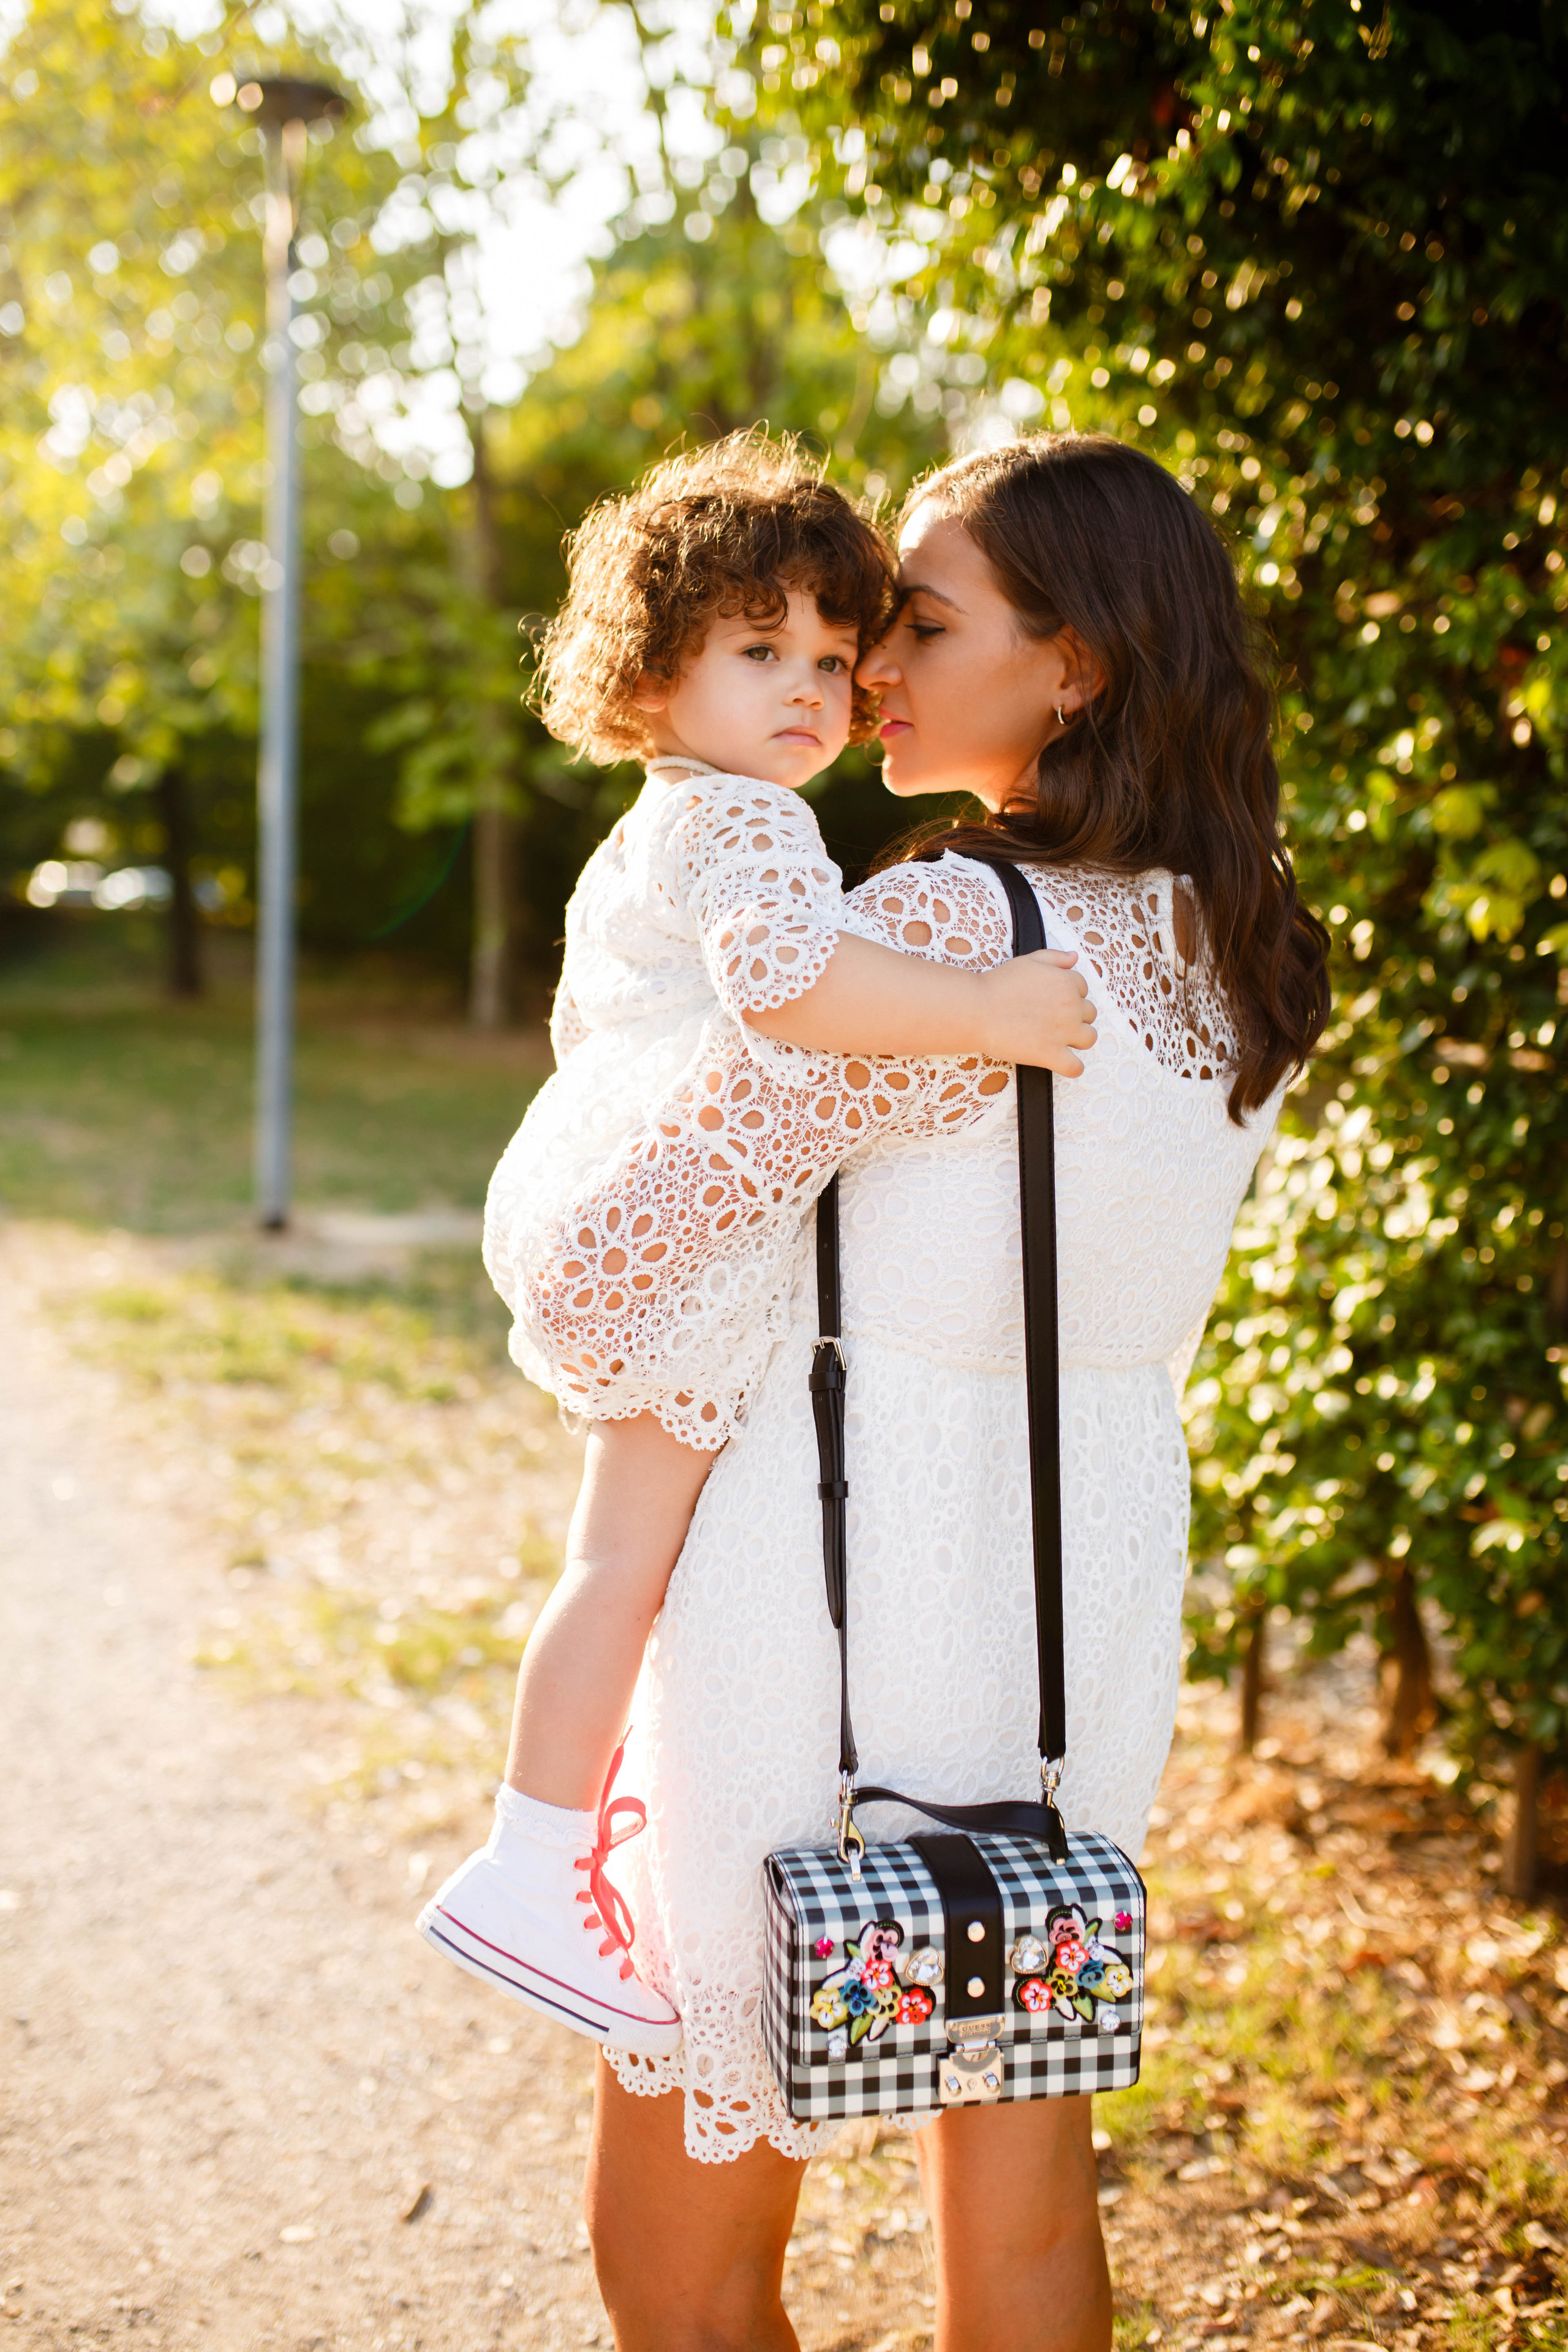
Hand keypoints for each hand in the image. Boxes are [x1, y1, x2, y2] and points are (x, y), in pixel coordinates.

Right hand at [976, 949, 1096, 1076]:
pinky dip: (1072, 1067)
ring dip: (1078, 1039)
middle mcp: (1071, 1007)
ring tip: (1059, 1039)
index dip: (1069, 994)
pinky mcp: (1051, 1055)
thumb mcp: (1028, 960)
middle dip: (1075, 1016)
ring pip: (1089, 1038)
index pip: (1082, 989)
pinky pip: (1075, 1067)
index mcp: (1066, 982)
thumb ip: (1055, 957)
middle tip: (1053, 1020)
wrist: (976, 1010)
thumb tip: (1074, 958)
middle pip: (1089, 1013)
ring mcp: (1063, 1033)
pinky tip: (1062, 1063)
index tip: (1052, 1001)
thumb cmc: (998, 984)